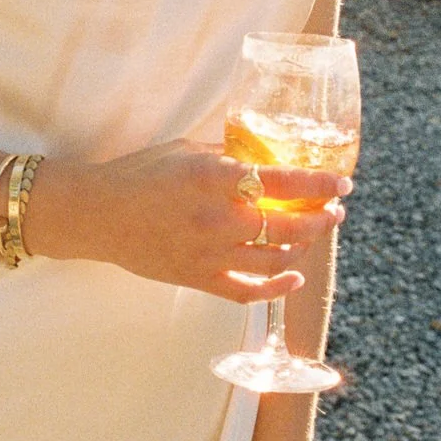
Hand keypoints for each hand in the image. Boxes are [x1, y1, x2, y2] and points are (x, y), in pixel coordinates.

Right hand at [27, 139, 348, 298]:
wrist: (99, 214)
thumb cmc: (139, 174)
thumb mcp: (185, 149)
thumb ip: (226, 153)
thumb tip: (263, 153)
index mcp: (215, 177)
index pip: (283, 182)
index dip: (319, 185)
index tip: (342, 184)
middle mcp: (218, 217)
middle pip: (288, 224)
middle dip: (320, 219)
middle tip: (333, 212)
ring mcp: (210, 253)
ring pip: (275, 258)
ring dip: (303, 248)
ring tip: (313, 235)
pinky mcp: (199, 278)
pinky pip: (248, 291)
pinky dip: (276, 288)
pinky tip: (293, 276)